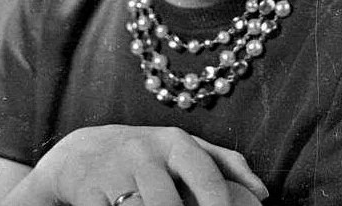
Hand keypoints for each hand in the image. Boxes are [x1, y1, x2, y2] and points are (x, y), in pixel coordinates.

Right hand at [2, 125, 267, 205]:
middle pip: (168, 204)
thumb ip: (222, 163)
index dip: (219, 205)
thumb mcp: (180, 149)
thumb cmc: (143, 157)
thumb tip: (263, 193)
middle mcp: (144, 151)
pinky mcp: (87, 189)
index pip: (205, 173)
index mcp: (174, 142)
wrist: (79, 153)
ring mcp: (114, 170)